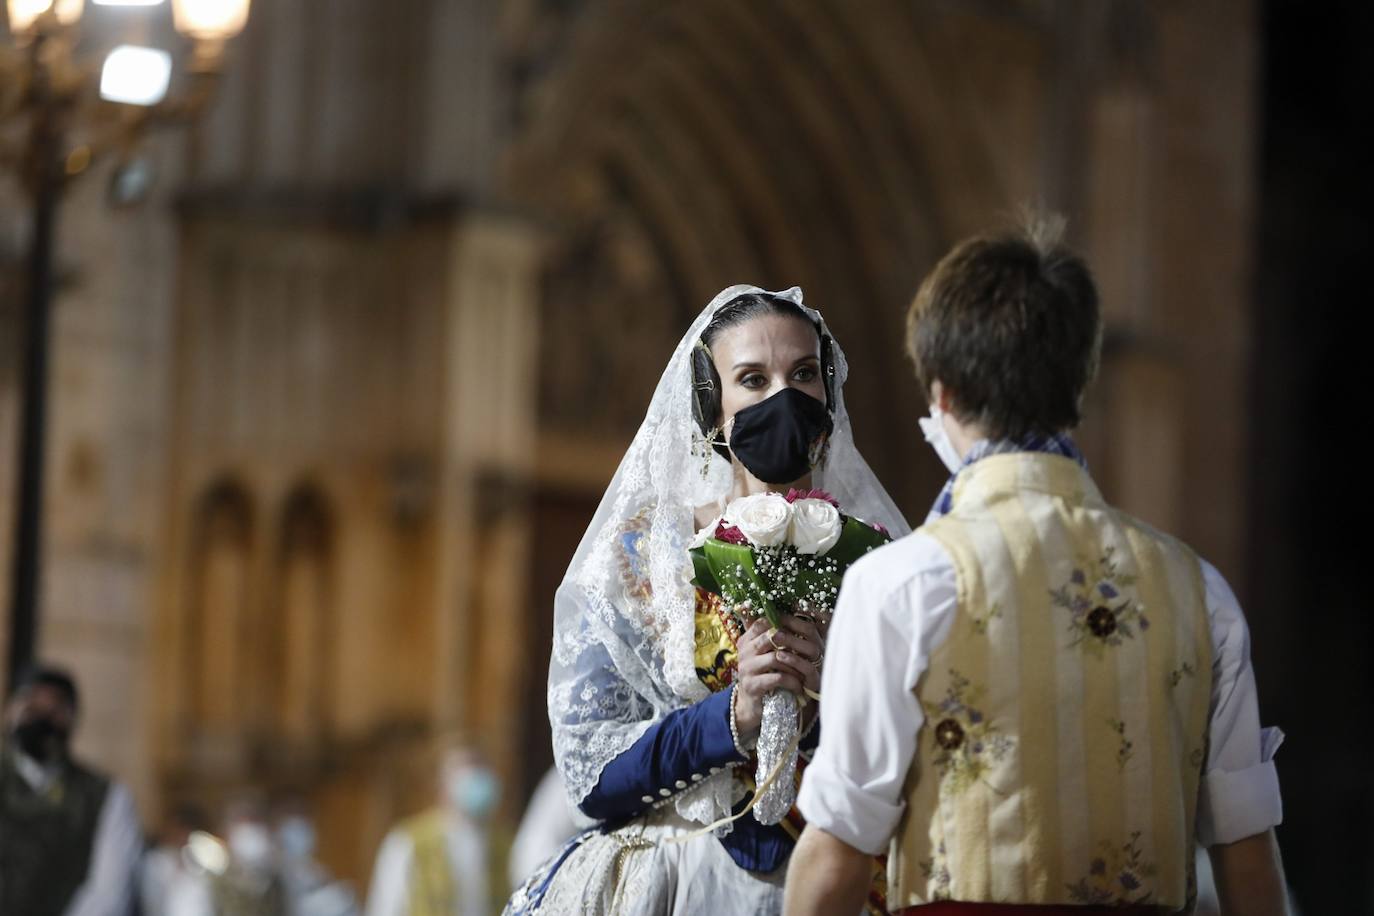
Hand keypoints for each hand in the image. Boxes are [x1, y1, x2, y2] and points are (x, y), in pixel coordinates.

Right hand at [732, 613, 823, 739]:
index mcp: (746, 640)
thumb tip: (781, 613)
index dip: (784, 622)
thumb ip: (770, 635)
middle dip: (794, 643)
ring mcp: (746, 668)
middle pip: (771, 637)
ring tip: (805, 672)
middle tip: (808, 651)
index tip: (799, 631)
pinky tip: (799, 686)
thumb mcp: (763, 654)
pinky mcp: (753, 685)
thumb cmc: (763, 675)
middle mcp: (744, 651)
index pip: (763, 622)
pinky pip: (778, 678)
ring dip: (796, 665)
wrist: (751, 704)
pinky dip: (793, 681)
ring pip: (776, 658)